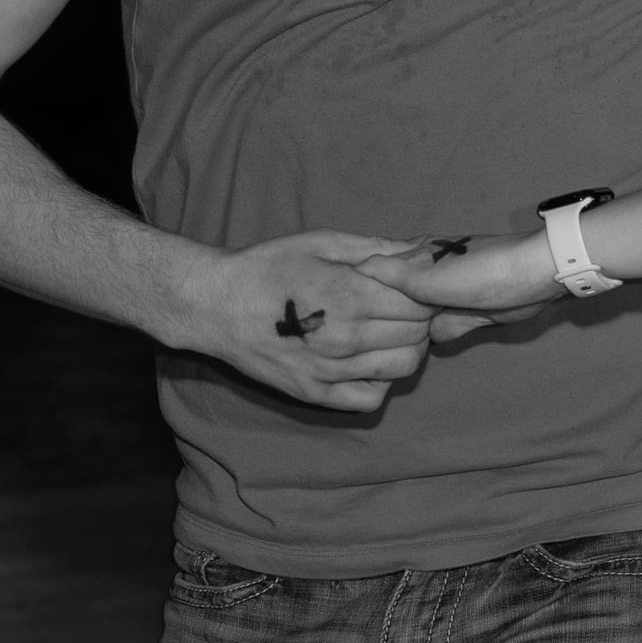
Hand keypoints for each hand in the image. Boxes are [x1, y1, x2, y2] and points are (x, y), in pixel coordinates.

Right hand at [174, 230, 437, 410]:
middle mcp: (344, 337)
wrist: (216, 305)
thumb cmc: (270, 266)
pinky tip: (370, 361)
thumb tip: (424, 247)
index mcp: (349, 294)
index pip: (420, 302)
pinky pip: (371, 400)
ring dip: (408, 349)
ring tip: (390, 332)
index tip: (415, 286)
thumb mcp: (323, 242)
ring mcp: (329, 371)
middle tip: (405, 307)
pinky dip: (381, 382)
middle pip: (417, 335)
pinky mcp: (314, 394)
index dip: (426, 292)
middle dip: (421, 319)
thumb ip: (378, 248)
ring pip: (403, 368)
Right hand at [360, 229, 564, 343]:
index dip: (357, 294)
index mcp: (414, 258)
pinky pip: (433, 334)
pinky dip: (424, 344)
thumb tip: (356, 272)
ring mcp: (443, 299)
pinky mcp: (461, 318)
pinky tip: (404, 359)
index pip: (374, 276)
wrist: (536, 278)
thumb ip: (394, 275)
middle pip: (390, 304)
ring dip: (402, 336)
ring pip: (411, 323)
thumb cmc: (483, 269)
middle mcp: (424, 277)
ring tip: (375, 355)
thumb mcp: (430, 271)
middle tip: (356, 344)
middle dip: (378, 320)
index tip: (338, 316)